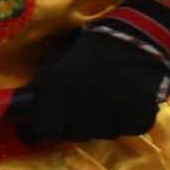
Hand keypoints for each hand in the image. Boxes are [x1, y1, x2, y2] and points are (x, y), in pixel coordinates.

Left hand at [17, 15, 169, 145]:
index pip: (44, 130)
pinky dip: (132, 119)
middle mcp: (80, 107)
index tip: (54, 124)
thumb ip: (44, 91)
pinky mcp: (137, 116)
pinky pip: (130, 128)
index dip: (48, 128)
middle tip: (90, 104)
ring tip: (113, 96)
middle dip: (78, 126)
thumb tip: (28, 116)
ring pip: (104, 134)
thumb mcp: (58, 63)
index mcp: (57, 92)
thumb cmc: (95, 46)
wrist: (140, 34)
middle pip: (75, 135)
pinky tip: (132, 98)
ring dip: (106, 122)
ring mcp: (109, 114)